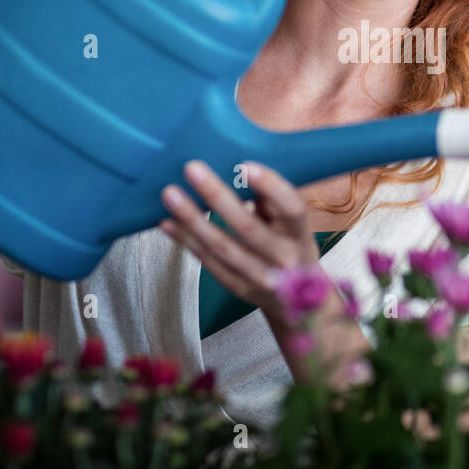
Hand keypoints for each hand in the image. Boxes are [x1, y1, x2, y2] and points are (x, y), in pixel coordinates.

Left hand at [159, 160, 324, 322]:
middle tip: (192, 168)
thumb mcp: (294, 225)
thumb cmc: (293, 246)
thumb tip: (237, 168)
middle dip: (218, 197)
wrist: (299, 302)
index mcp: (302, 235)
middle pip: (248, 229)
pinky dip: (186, 240)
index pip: (293, 210)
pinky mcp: (236, 287)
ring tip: (170, 194)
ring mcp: (258, 277)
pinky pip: (207, 261)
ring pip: (221, 247)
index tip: (246, 166)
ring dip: (192, 219)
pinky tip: (167, 222)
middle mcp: (283, 259)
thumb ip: (273, 201)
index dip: (272, 187)